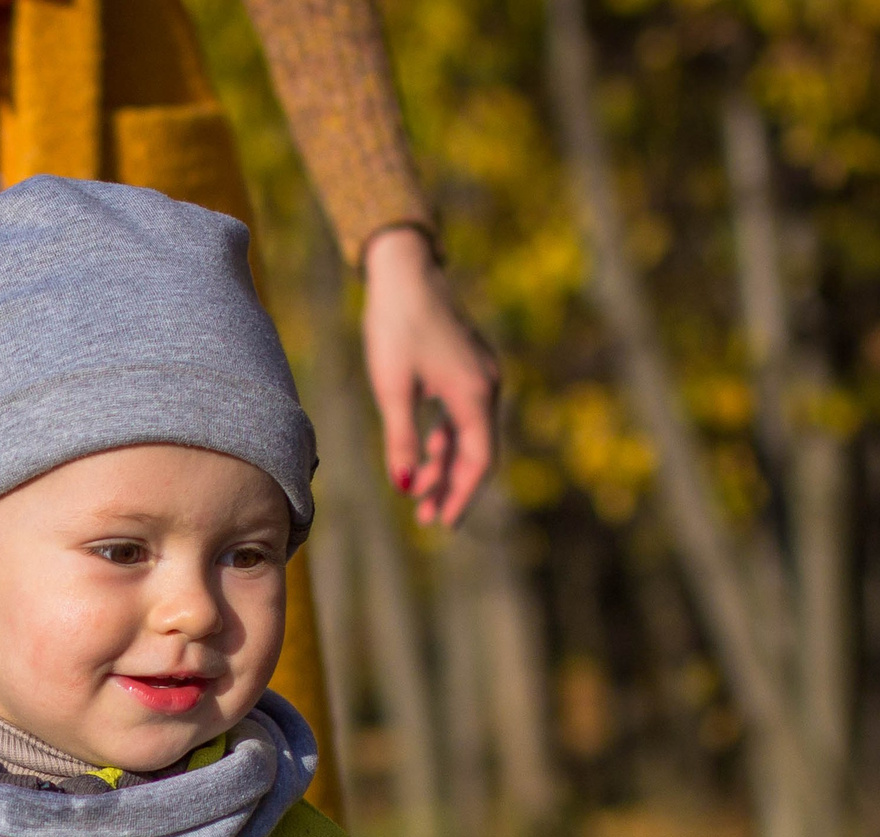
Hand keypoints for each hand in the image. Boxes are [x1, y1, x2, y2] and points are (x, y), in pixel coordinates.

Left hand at [359, 225, 501, 528]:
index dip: (461, 496)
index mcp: (474, 394)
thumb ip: (401, 439)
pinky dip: (445, 437)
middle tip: (421, 514)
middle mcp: (487, 385)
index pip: (479, 461)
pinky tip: (425, 451)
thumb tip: (403, 486)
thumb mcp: (392, 389)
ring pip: (468, 434)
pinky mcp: (467, 366)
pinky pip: (463, 414)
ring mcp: (480, 374)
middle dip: (449, 485)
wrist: (404, 271)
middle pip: (476, 452)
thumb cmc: (395, 327)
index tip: (440, 522)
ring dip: (444, 463)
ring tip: (414, 486)